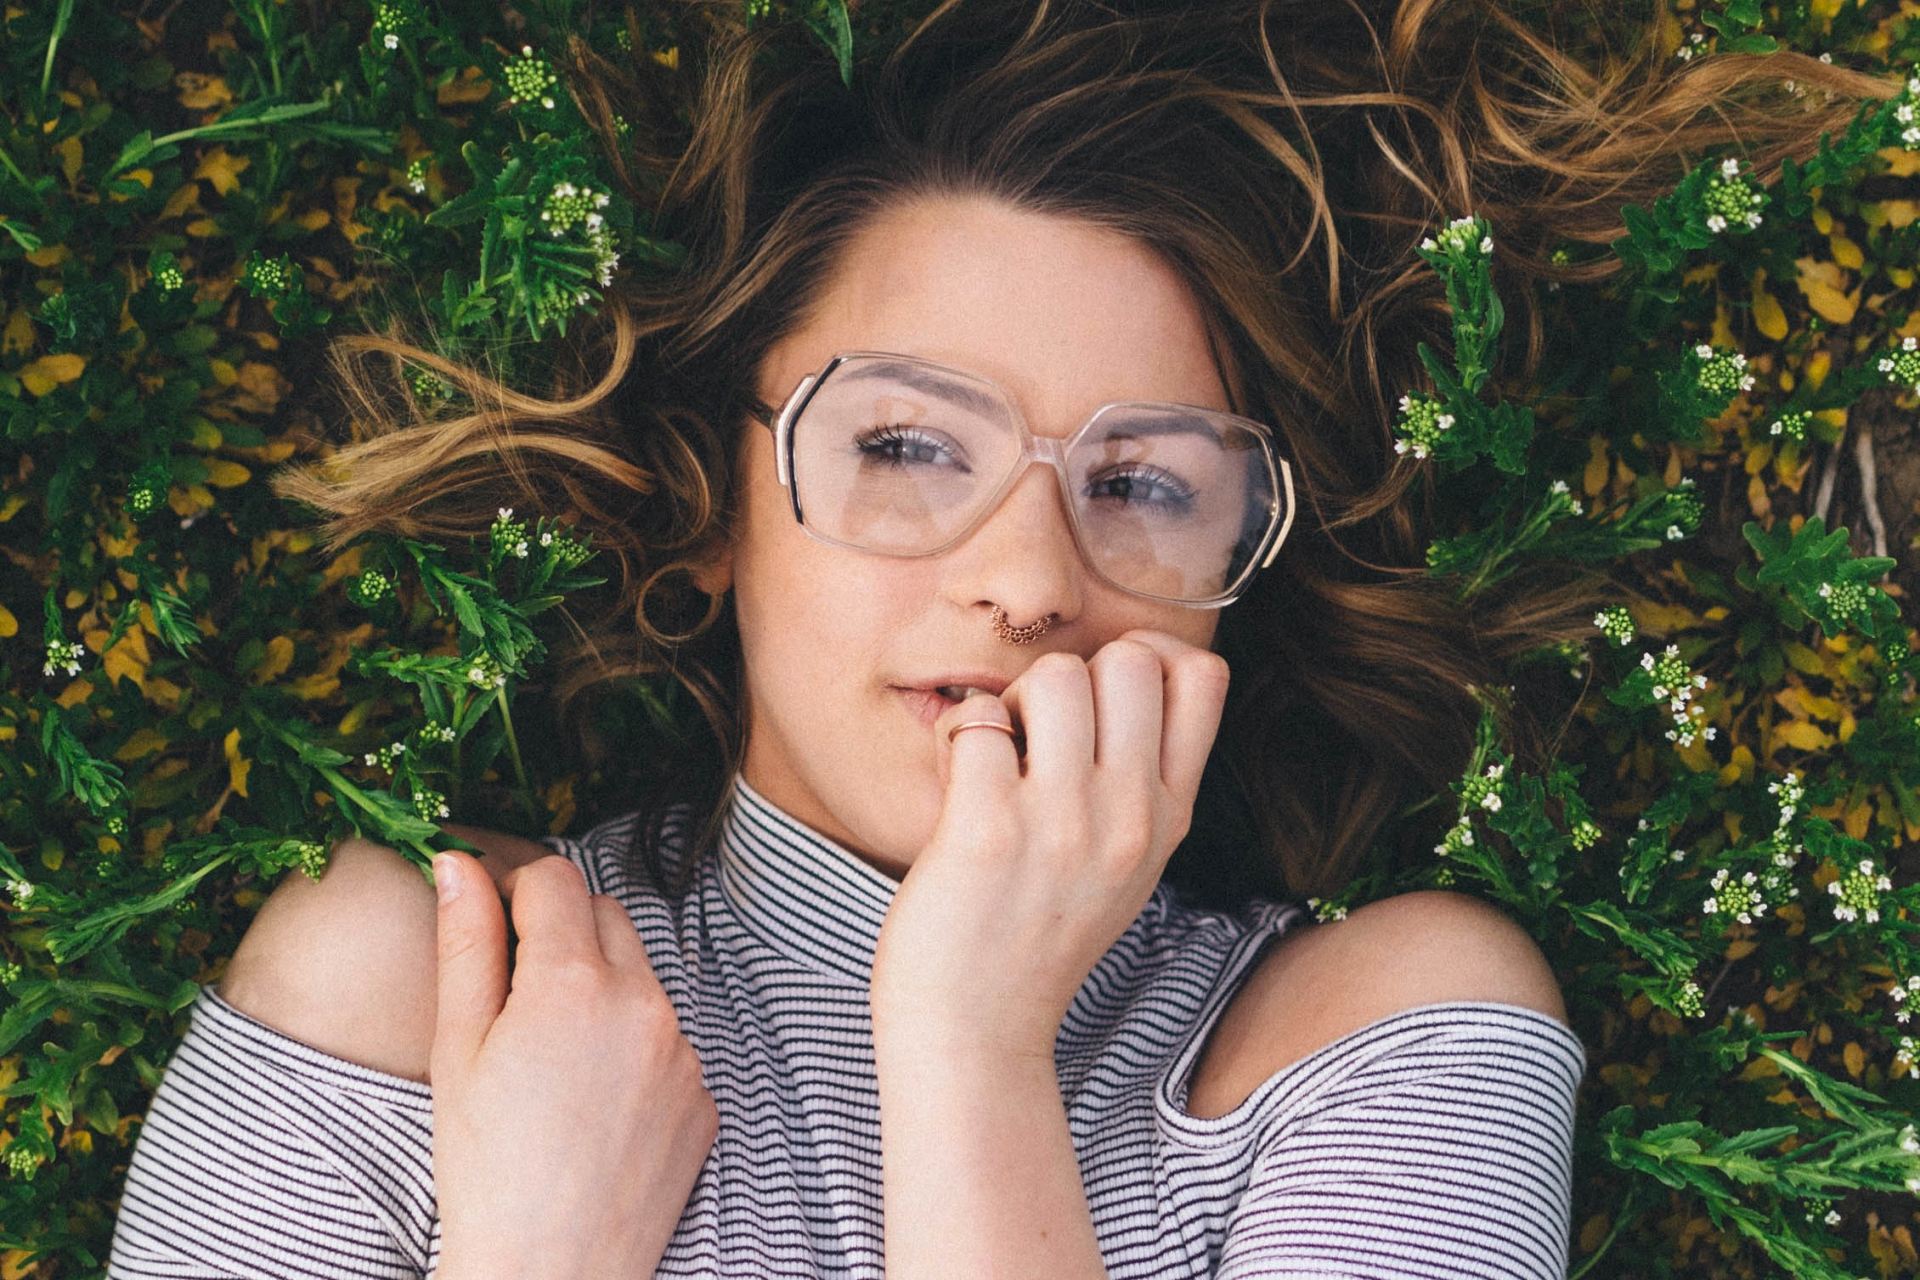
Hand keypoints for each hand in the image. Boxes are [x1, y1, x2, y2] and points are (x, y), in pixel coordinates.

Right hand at [428, 852, 717, 1279]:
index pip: (555, 880)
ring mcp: (684, 1050)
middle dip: (561, 930)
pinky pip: (668, 1040)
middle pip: (605, 915)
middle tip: (514, 990)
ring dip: (600, 988)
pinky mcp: (705, 1094)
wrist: (551, 1274)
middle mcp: (644, 1003)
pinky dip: (632, 1047)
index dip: (515, 887)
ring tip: (551, 1059)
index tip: (491, 913)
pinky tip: (591, 1101)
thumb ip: (466, 945)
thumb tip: (457, 863)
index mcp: (574, 983)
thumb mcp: (458, 1050)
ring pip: (641, 976)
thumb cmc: (486, 1170)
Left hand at [868, 628, 1230, 1057]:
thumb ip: (1140, 782)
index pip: (1206, 677)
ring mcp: (1065, 823)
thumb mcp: (1126, 864)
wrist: (979, 1033)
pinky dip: (959, 733)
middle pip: (1132, 660)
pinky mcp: (991, 831)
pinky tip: (957, 779)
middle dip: (1074, 673)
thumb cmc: (1035, 935)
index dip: (1150, 654)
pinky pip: (981, 719)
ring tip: (999, 757)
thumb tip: (1127, 672)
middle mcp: (1131, 816)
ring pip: (1058, 675)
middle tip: (1040, 734)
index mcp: (1170, 817)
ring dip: (1014, 701)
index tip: (1104, 691)